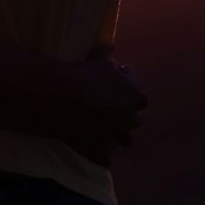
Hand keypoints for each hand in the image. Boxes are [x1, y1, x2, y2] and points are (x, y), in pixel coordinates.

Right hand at [58, 48, 146, 165]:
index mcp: (133, 94)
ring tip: (105, 132)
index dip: (130, 93)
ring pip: (125, 140)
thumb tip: (111, 45)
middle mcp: (129, 117)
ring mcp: (117, 137)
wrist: (64, 99)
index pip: (140, 97)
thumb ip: (107, 55)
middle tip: (112, 110)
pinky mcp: (102, 153)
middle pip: (136, 120)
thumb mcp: (97, 60)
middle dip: (126, 115)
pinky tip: (91, 149)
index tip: (118, 88)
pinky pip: (105, 158)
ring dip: (118, 136)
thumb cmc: (82, 75)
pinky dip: (100, 154)